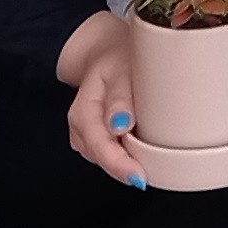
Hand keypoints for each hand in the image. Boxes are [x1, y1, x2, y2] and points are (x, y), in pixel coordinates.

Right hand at [59, 11, 143, 186]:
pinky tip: (136, 153)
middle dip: (121, 168)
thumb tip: (120, 126)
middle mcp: (80, 123)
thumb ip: (120, 97)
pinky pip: (106, 152)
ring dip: (122, 163)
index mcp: (85, 107)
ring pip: (102, 157)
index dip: (118, 164)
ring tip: (146, 164)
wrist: (107, 50)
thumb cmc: (118, 57)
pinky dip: (121, 155)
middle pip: (99, 155)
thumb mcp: (122, 69)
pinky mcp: (94, 134)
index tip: (137, 176)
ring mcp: (86, 131)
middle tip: (146, 177)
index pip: (98, 143)